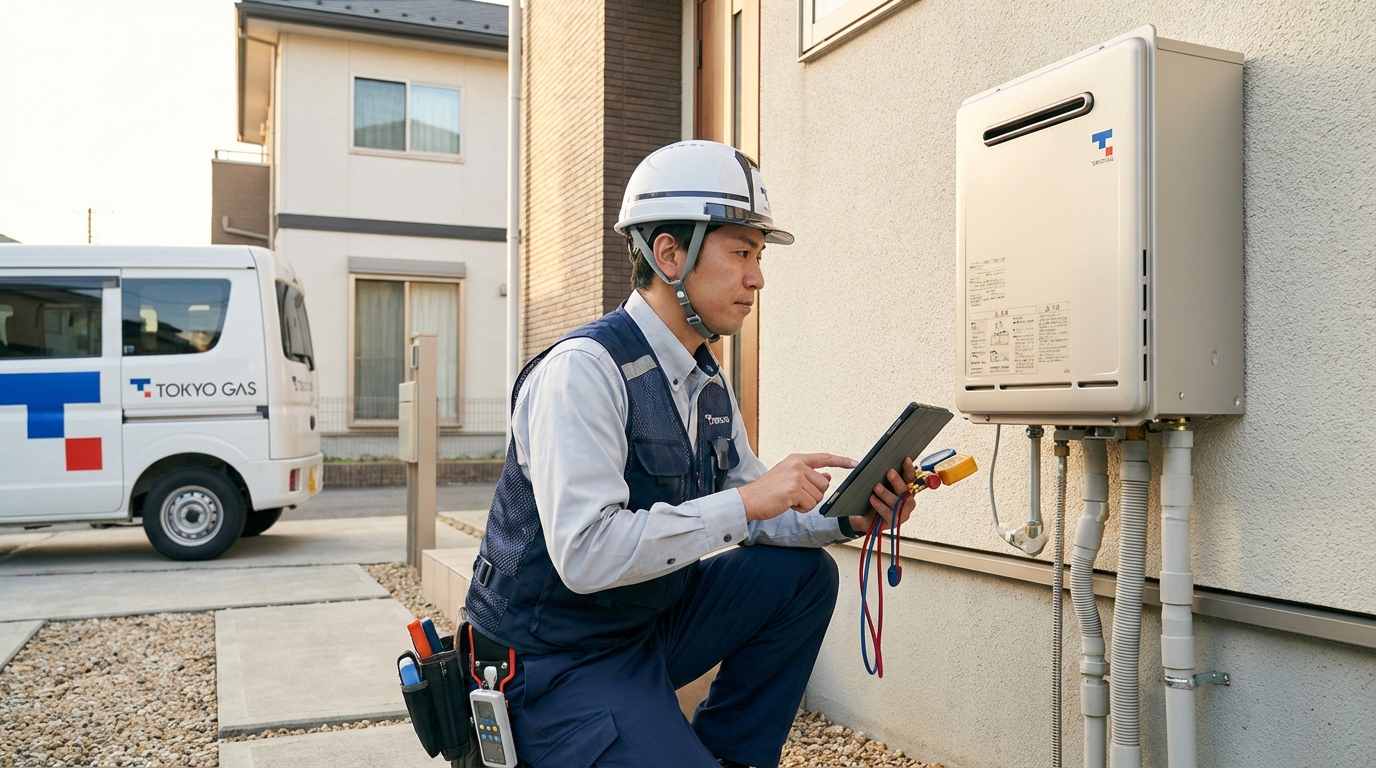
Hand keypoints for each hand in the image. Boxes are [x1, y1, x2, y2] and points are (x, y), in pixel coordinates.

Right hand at [739, 453, 856, 521]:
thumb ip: (808, 475)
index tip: (854, 463)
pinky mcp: (794, 489)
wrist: (749, 500)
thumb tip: (827, 477)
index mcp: (796, 459)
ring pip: (818, 496)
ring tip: (790, 499)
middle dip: (814, 494)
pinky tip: (788, 504)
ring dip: (807, 503)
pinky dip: (801, 509)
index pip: (824, 458)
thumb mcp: (789, 477)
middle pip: (824, 484)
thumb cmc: (768, 491)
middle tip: (795, 496)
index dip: (841, 461)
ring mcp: (796, 476)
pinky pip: (810, 504)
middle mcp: (797, 465)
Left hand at [848, 457, 917, 533]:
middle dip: (898, 481)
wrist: (863, 517)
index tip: (905, 459)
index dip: (909, 469)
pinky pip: (889, 514)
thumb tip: (880, 462)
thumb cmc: (873, 497)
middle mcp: (907, 501)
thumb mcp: (877, 485)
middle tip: (889, 472)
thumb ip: (881, 475)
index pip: (910, 478)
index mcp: (905, 488)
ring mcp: (902, 513)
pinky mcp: (894, 523)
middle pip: (906, 491)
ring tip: (876, 487)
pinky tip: (872, 499)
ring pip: (898, 503)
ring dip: (887, 494)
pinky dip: (880, 506)